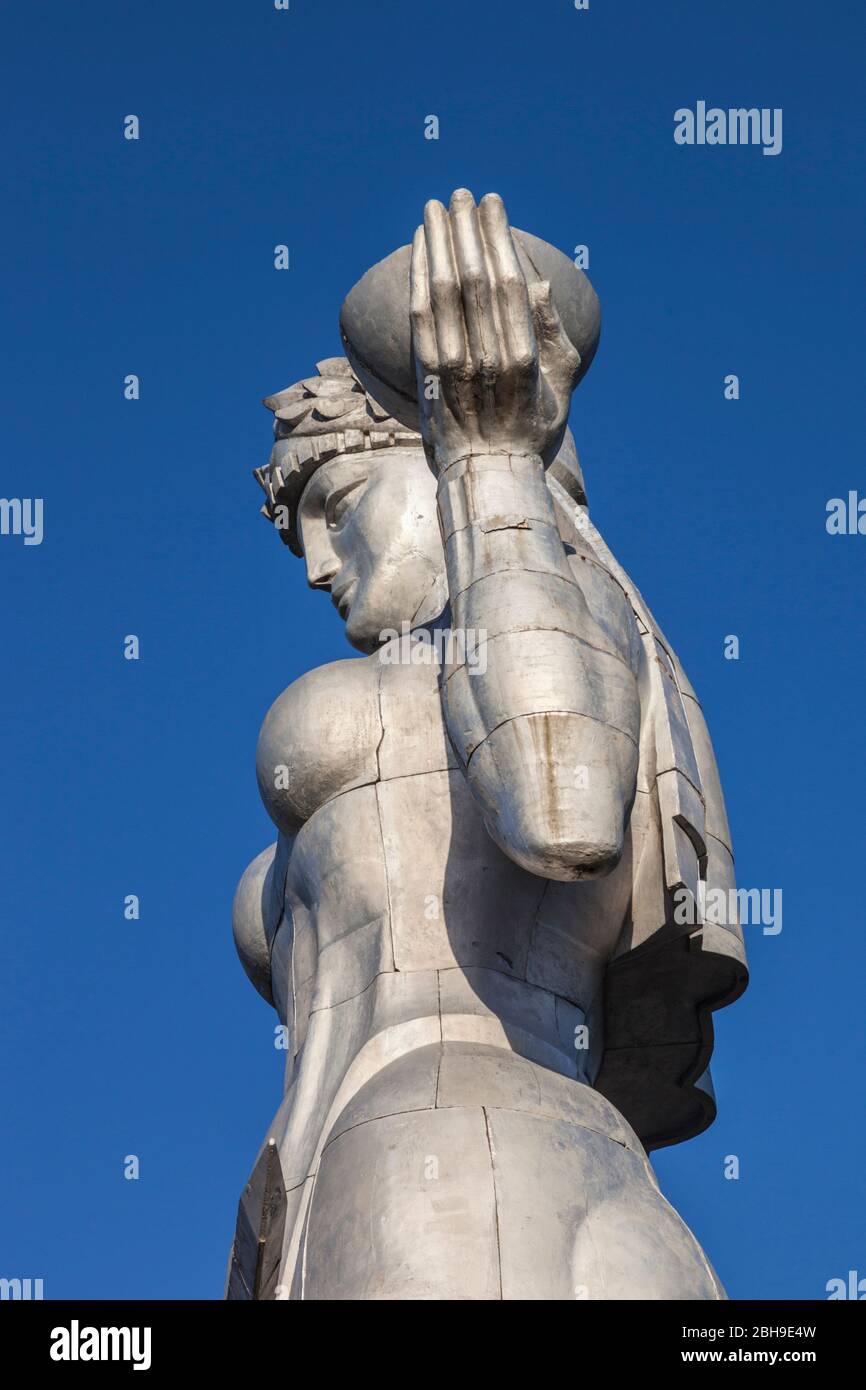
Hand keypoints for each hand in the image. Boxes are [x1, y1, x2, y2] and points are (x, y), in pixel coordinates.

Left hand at [410, 189, 580, 472]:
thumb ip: (554, 335)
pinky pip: (419, 315)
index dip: (497, 237)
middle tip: (461, 193)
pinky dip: (418, 276)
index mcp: (523, 357)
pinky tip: (420, 247)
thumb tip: (538, 283)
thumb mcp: (561, 386)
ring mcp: (452, 368)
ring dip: (437, 243)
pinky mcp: (426, 376)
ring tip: (436, 207)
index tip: (492, 203)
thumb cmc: (532, 429)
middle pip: (472, 279)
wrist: (489, 477)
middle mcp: (486, 359)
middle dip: (465, 230)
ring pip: (441, 292)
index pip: (507, 281)